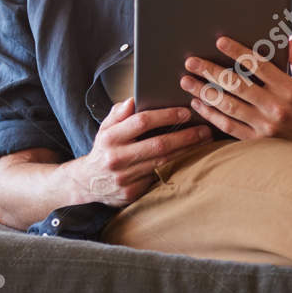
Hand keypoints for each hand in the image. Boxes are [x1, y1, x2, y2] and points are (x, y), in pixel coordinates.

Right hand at [68, 98, 212, 206]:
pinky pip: (159, 178)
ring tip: (203, 143)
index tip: (185, 112)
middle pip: (158, 144)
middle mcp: (117, 157)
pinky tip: (192, 160)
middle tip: (204, 129)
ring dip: (187, 152)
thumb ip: (119, 113)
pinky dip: (177, 168)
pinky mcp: (132, 193)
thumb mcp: (105, 129)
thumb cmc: (103, 151)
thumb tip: (133, 100)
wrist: (86, 183)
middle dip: (185, 136)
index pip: (141, 122)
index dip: (166, 116)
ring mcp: (125, 177)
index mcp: (110, 138)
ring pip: (163, 163)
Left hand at [181, 33, 291, 150]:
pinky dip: (211, 115)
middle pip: (236, 84)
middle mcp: (275, 106)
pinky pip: (228, 126)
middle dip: (211, 71)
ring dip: (205, 92)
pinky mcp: (257, 141)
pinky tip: (198, 104)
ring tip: (187, 82)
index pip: (258, 65)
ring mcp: (264, 125)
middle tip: (191, 62)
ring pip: (228, 105)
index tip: (219, 42)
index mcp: (288, 88)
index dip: (237, 52)